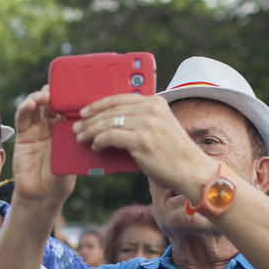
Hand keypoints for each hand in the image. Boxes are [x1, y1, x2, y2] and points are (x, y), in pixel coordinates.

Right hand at [11, 87, 74, 208]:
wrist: (43, 196)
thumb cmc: (61, 180)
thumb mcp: (73, 159)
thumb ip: (75, 142)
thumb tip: (88, 125)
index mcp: (67, 130)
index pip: (68, 108)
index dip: (70, 98)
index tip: (75, 90)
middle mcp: (52, 127)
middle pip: (53, 103)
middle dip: (56, 94)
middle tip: (59, 91)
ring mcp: (37, 130)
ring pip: (37, 106)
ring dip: (39, 97)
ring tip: (44, 96)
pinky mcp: (23, 135)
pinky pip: (23, 118)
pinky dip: (25, 108)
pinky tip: (31, 104)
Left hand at [71, 94, 213, 197]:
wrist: (191, 170)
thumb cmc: (174, 154)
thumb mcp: (160, 128)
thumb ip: (142, 120)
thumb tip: (113, 123)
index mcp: (155, 102)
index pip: (119, 98)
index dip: (98, 104)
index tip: (85, 111)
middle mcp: (151, 109)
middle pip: (111, 110)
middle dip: (90, 120)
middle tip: (77, 127)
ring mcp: (146, 123)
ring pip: (108, 123)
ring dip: (90, 131)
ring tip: (81, 138)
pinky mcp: (141, 140)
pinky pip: (111, 137)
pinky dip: (99, 141)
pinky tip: (95, 146)